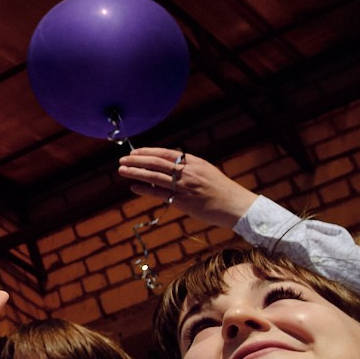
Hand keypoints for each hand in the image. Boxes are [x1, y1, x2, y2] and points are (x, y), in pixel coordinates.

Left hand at [116, 146, 253, 228]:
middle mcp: (188, 172)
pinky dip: (146, 190)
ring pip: (155, 177)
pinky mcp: (184, 202)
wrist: (237, 206)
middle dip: (137, 160)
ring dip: (136, 172)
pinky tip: (134, 187)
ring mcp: (185, 187)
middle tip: (122, 159)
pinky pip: (160, 194)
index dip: (148, 152)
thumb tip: (168, 164)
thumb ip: (188, 167)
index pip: (166, 153)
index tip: (134, 152)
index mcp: (194, 163)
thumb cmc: (222, 190)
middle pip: (157, 163)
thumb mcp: (206, 171)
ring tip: (122, 170)